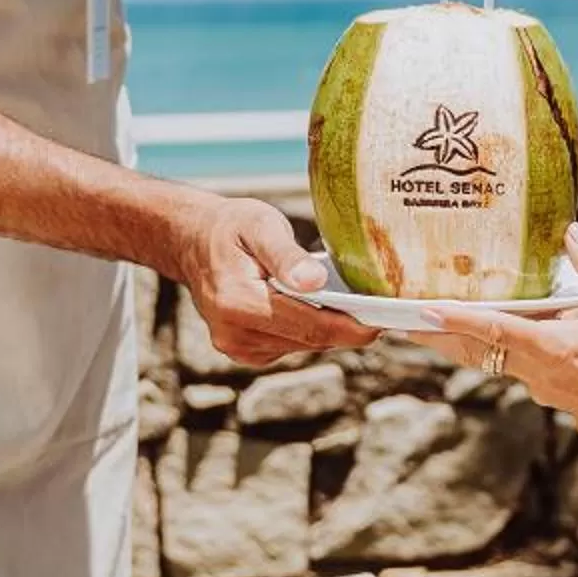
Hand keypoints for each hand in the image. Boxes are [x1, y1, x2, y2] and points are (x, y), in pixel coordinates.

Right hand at [160, 192, 375, 365]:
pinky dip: (308, 330)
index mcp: (237, 303)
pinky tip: (316, 307)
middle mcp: (234, 334)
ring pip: (303, 346)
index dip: (351, 328)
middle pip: (310, 340)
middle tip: (380, 309)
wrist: (193, 242)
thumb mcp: (260, 225)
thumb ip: (287, 255)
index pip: (310, 327)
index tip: (384, 322)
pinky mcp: (243, 352)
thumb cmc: (231, 228)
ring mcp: (236, 347)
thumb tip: (315, 282)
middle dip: (346, 327)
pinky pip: (290, 345)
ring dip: (327, 328)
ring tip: (349, 302)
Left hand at [412, 225, 577, 444]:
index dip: (457, 318)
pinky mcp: (546, 391)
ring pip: (487, 359)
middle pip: (475, 349)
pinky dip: (486, 347)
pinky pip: (508, 364)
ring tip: (423, 323)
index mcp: (553, 348)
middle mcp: (537, 370)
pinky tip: (480, 331)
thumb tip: (570, 233)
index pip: (495, 329)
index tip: (423, 309)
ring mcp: (539, 385)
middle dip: (436, 334)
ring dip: (455, 341)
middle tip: (397, 319)